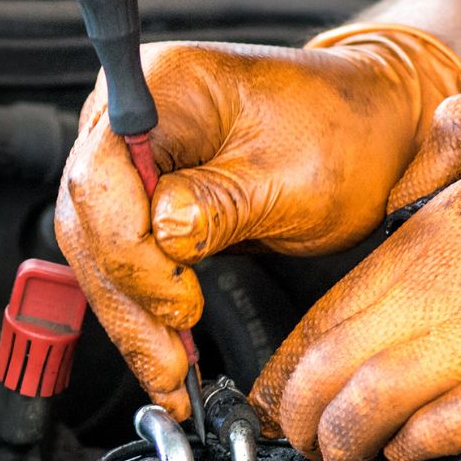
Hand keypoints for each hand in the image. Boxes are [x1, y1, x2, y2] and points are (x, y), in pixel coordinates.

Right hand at [54, 25, 460, 419]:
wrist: (370, 129)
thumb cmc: (343, 132)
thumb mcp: (295, 176)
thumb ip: (221, 204)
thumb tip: (164, 236)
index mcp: (163, 85)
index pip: (102, 175)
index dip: (131, 250)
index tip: (179, 300)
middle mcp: (130, 116)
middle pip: (90, 220)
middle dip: (128, 299)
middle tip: (169, 362)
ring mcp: (131, 158)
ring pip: (97, 252)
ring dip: (130, 318)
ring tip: (168, 375)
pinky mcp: (142, 198)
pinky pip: (123, 260)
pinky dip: (142, 310)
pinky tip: (163, 352)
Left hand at [251, 81, 460, 460]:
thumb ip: (456, 129)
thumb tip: (417, 155)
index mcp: (441, 232)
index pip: (328, 309)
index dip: (288, 359)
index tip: (276, 384)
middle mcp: (457, 296)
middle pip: (335, 370)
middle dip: (297, 415)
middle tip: (291, 435)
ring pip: (379, 412)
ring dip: (344, 444)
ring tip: (338, 459)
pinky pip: (455, 433)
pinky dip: (416, 448)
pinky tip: (408, 451)